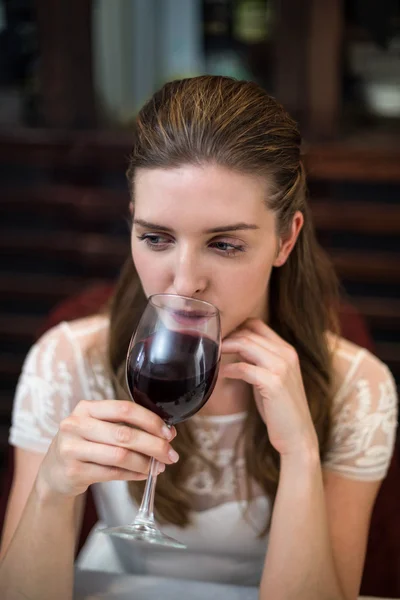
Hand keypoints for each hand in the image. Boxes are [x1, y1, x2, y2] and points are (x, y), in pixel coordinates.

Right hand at [37, 400, 177, 497]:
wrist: (53, 471)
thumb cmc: (84, 444)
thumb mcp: (97, 426)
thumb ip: (125, 425)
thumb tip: (165, 434)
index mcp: (86, 408)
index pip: (124, 409)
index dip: (151, 420)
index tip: (169, 432)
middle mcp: (76, 425)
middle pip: (124, 434)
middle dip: (154, 445)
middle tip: (171, 454)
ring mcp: (72, 448)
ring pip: (120, 456)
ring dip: (145, 463)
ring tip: (158, 467)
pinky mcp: (73, 471)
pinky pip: (112, 473)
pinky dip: (133, 474)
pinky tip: (143, 474)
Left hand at [221, 319, 318, 457]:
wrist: (298, 436)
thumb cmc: (280, 409)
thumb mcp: (271, 378)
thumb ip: (258, 361)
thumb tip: (235, 347)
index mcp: (287, 351)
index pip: (258, 325)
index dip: (237, 327)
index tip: (220, 334)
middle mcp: (287, 354)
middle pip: (249, 332)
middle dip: (227, 336)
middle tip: (210, 344)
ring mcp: (281, 367)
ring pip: (246, 345)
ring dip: (225, 347)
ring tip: (212, 354)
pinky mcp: (274, 383)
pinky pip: (244, 368)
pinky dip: (230, 369)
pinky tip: (221, 374)